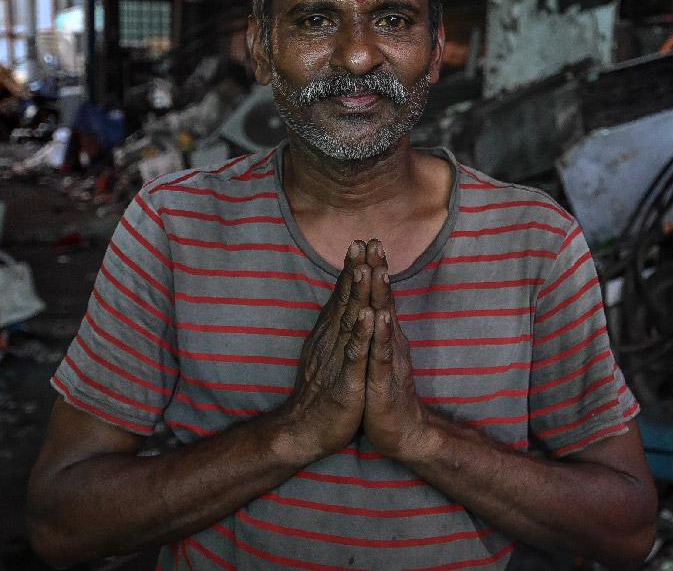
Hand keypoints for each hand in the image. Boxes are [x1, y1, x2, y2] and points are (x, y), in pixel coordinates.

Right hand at [279, 240, 374, 461]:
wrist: (303, 431)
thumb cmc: (321, 391)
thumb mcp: (328, 353)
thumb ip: (335, 328)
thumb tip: (341, 303)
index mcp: (331, 335)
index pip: (343, 296)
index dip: (353, 269)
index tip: (363, 241)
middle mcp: (332, 341)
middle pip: (346, 301)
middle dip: (356, 271)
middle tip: (364, 242)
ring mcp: (337, 360)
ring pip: (349, 321)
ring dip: (357, 294)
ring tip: (365, 268)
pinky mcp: (345, 382)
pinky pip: (354, 355)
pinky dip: (361, 334)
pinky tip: (368, 317)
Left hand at [362, 240, 437, 461]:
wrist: (402, 431)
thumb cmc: (386, 392)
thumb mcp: (379, 355)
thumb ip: (378, 330)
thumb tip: (374, 305)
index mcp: (385, 336)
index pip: (379, 296)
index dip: (373, 269)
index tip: (367, 240)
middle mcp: (390, 341)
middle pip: (384, 300)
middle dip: (378, 270)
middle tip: (374, 241)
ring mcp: (389, 359)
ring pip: (384, 322)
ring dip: (381, 295)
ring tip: (377, 269)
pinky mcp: (384, 380)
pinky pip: (382, 354)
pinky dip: (381, 334)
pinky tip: (381, 316)